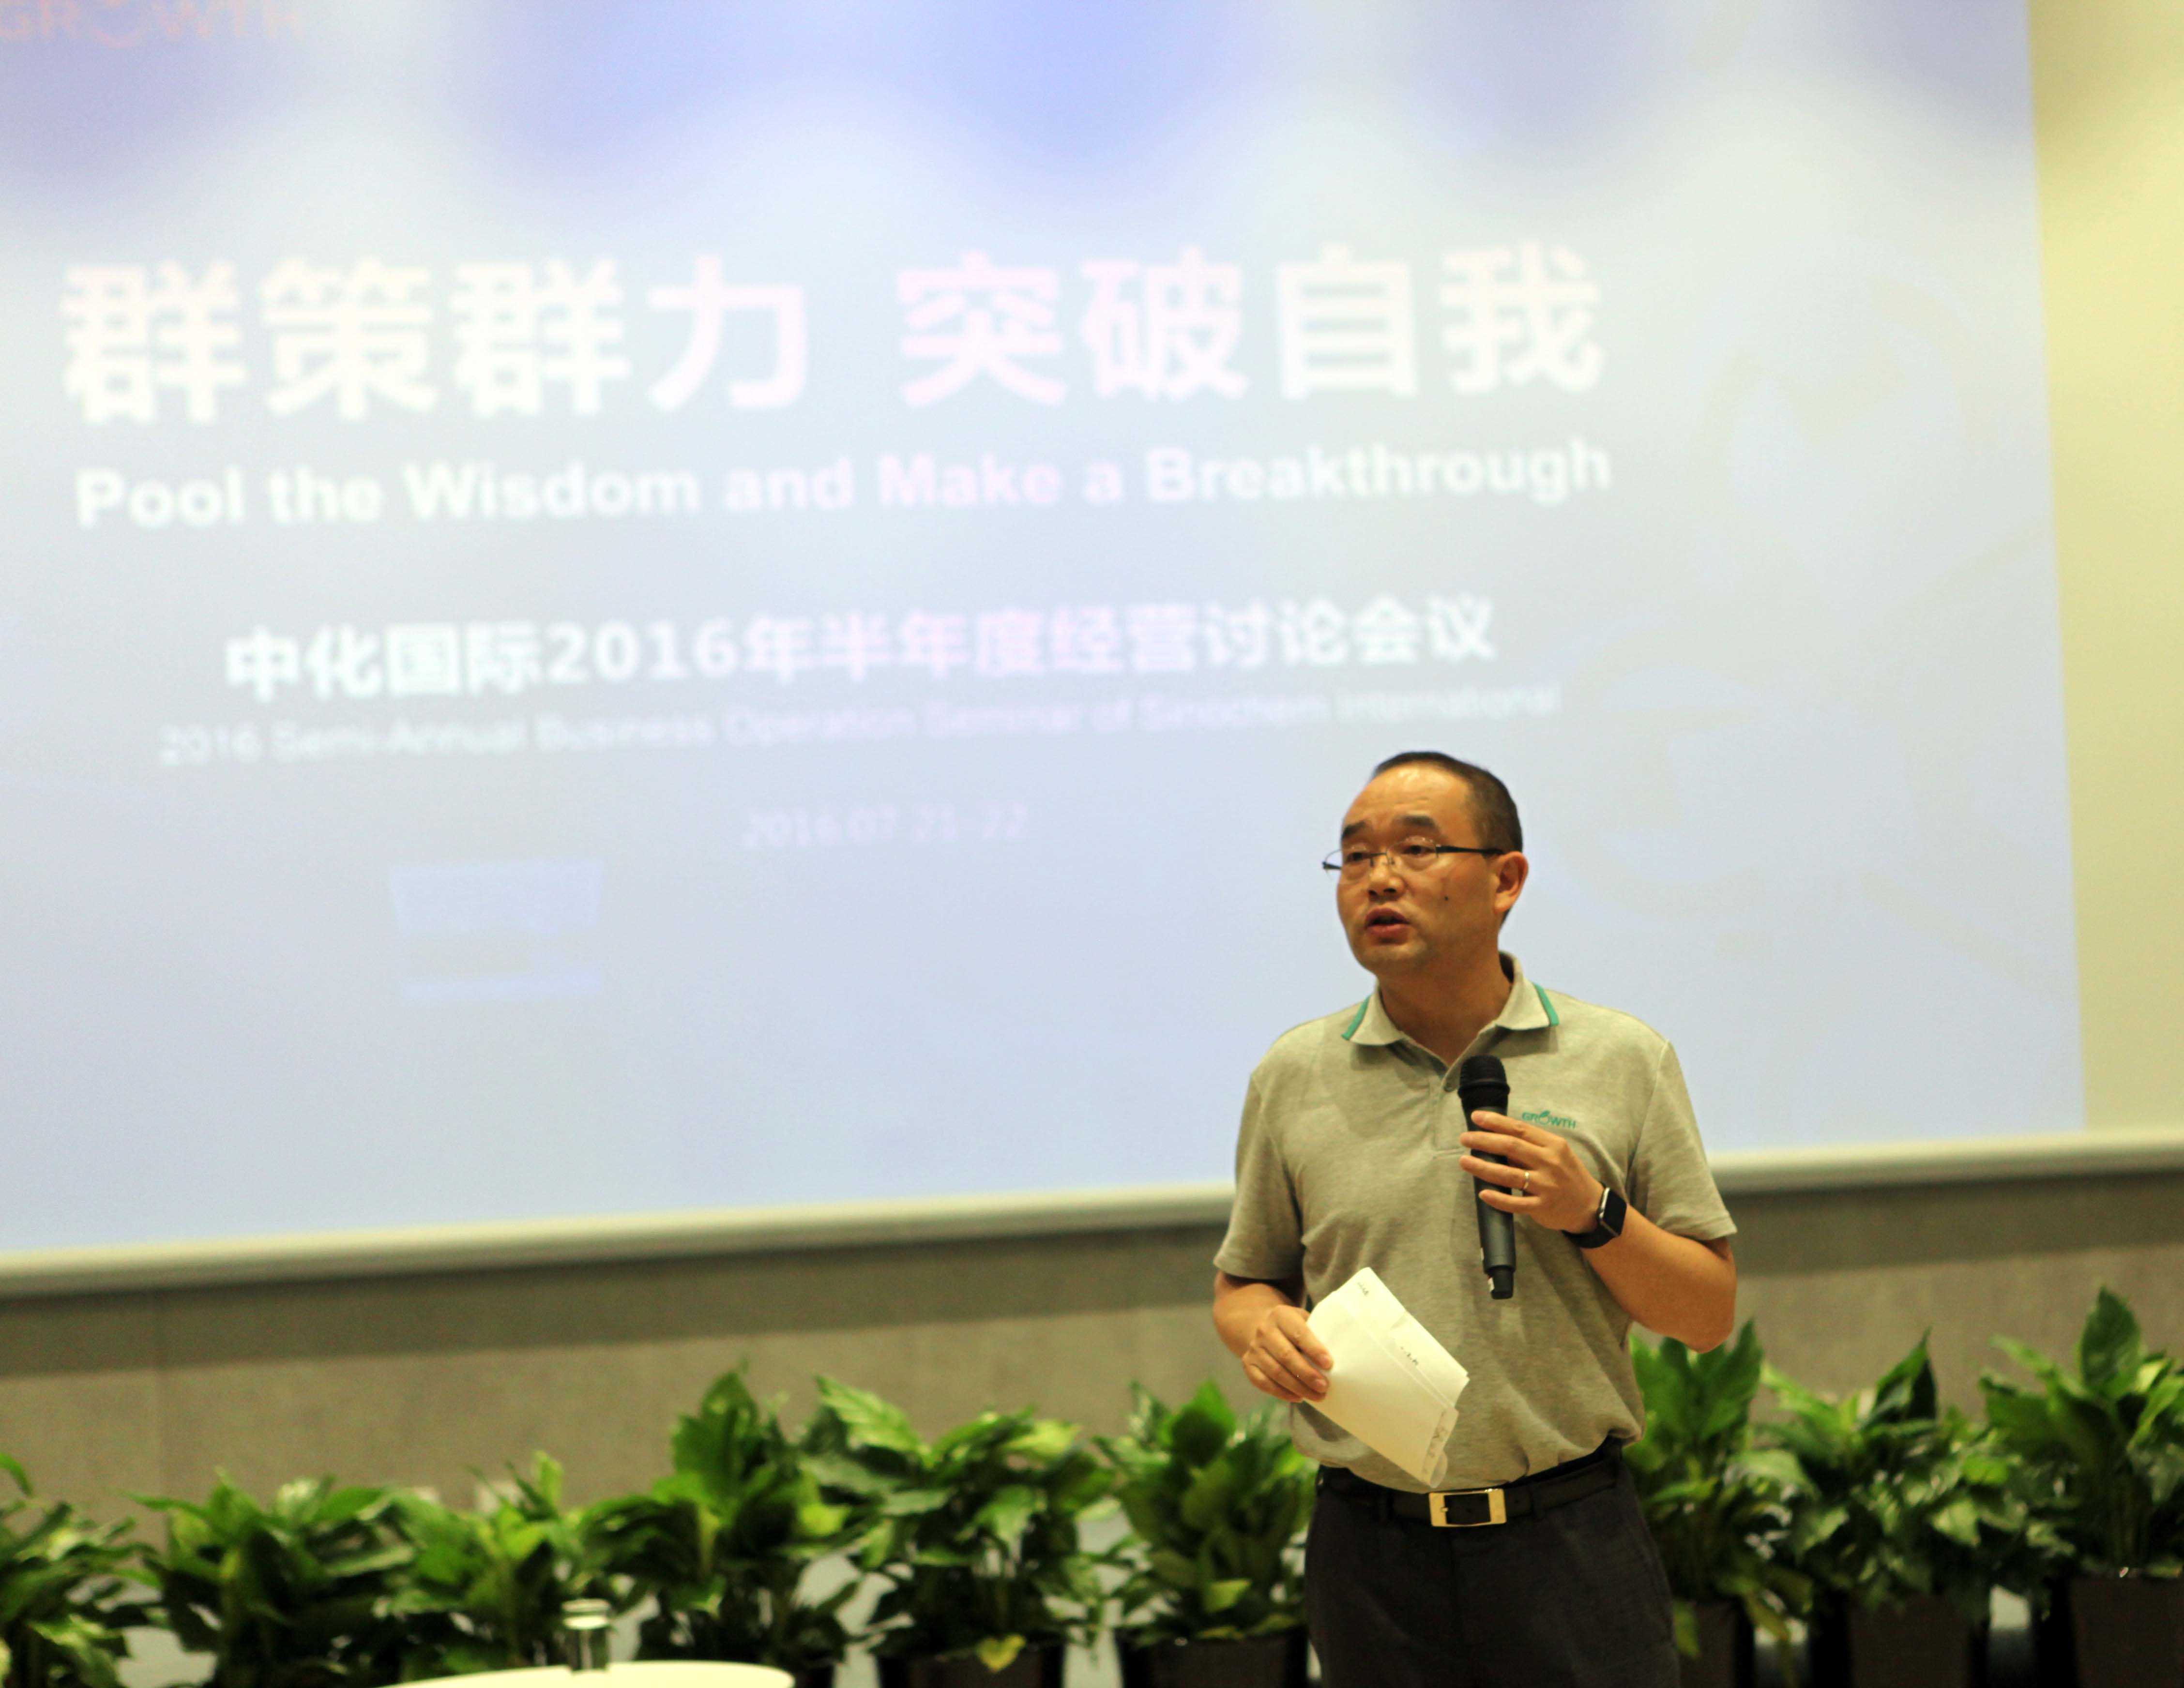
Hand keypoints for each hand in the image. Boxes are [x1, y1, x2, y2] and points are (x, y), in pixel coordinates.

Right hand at [1239, 1302, 1332, 1403]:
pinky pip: (1263, 1383)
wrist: (1259, 1324)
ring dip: (1298, 1387)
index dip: (1314, 1349)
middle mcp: (1264, 1331)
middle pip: (1286, 1356)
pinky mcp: (1248, 1364)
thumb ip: (1317, 1332)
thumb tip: (1343, 1353)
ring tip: (1317, 1396)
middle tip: (1325, 1386)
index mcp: (1281, 1315)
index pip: (1298, 1333)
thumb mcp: (1303, 1319)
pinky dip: (1281, 1393)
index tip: (1329, 1364)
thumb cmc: (1292, 1326)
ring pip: (1275, 1372)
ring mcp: (1254, 1348)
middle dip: (1307, 1374)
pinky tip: (1298, 1397)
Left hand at [1460, 1111, 1604, 1234]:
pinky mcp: (1542, 1207)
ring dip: (1483, 1167)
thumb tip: (1497, 1140)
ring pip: (1509, 1174)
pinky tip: (1483, 1193)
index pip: (1520, 1129)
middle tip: (1464, 1139)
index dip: (1496, 1122)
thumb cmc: (1567, 1174)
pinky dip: (1498, 1199)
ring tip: (1464, 1161)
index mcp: (1553, 1145)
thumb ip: (1531, 1147)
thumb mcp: (1556, 1154)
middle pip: (1511, 1147)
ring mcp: (1546, 1186)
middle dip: (1484, 1141)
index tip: (1476, 1117)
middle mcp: (1550, 1163)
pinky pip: (1515, 1203)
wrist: (1589, 1205)